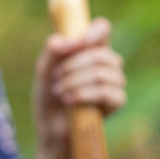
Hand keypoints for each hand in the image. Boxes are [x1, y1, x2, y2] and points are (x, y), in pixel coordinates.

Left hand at [31, 18, 125, 149]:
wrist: (51, 129)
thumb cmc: (49, 97)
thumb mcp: (44, 71)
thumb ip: (54, 50)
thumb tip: (74, 41)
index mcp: (89, 49)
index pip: (102, 29)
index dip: (96, 31)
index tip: (82, 41)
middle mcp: (106, 63)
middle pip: (100, 54)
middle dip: (73, 66)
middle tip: (56, 78)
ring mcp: (114, 82)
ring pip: (103, 73)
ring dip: (75, 82)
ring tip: (59, 92)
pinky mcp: (116, 101)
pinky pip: (108, 92)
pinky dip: (85, 95)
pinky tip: (70, 101)